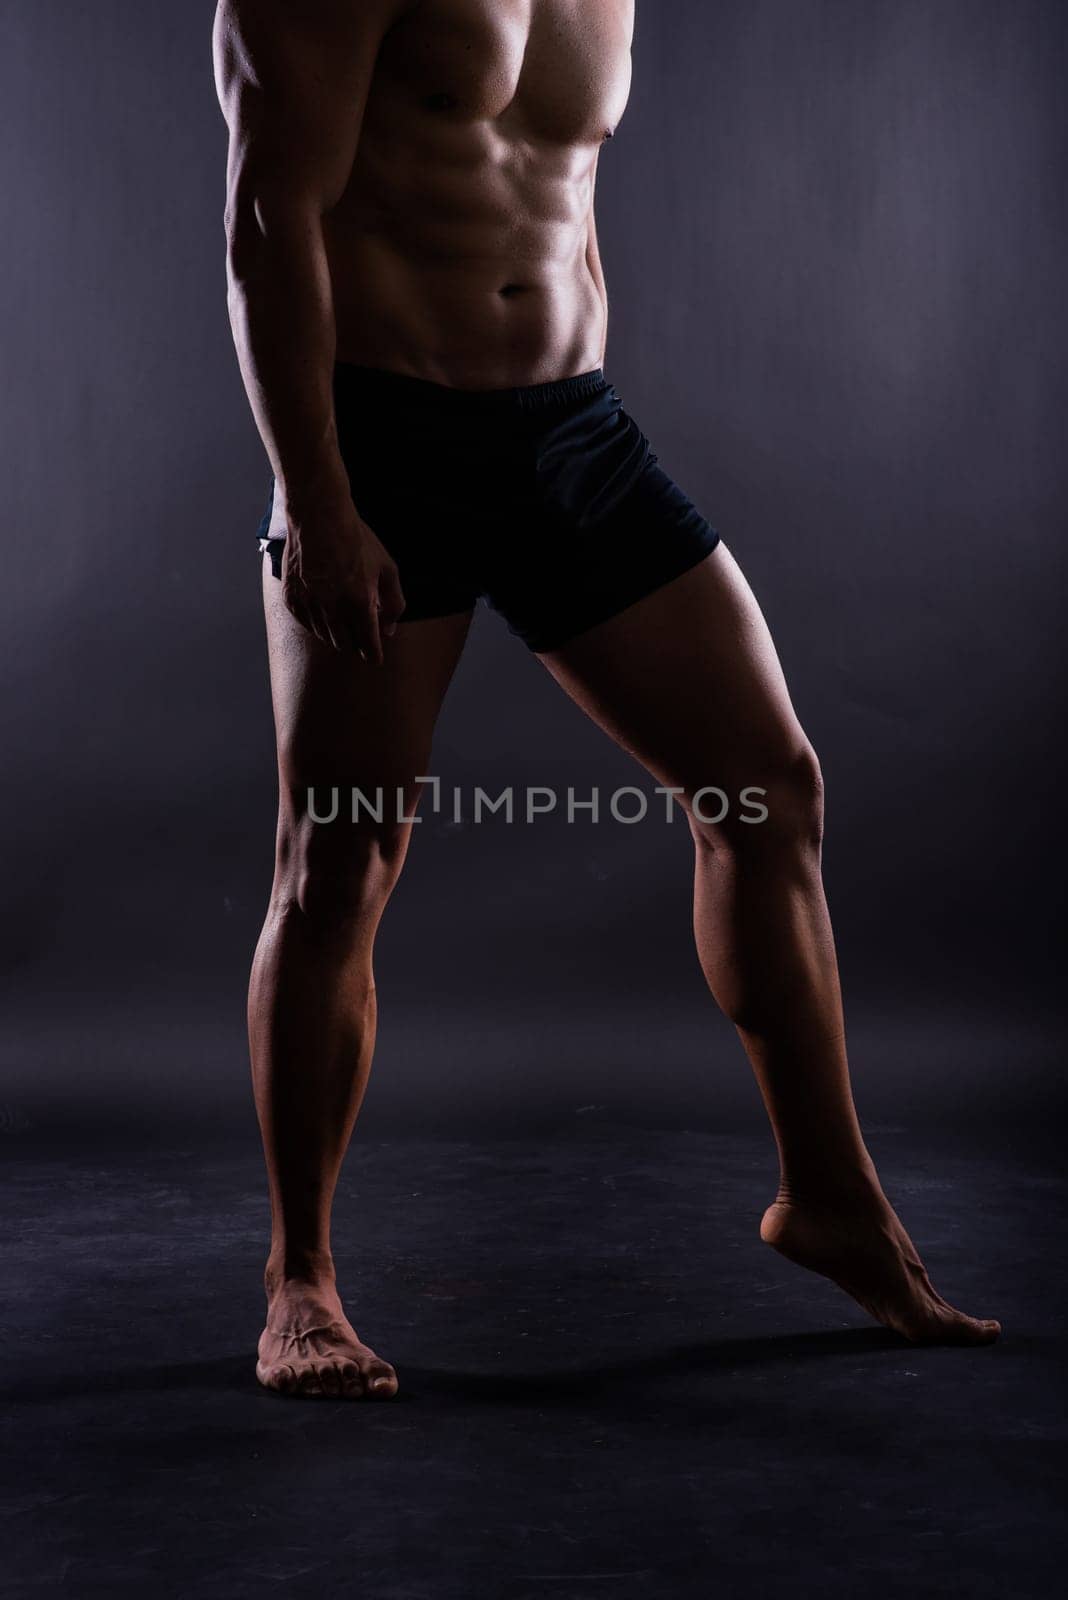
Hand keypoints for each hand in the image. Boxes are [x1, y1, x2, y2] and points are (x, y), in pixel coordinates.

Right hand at [280, 495, 404, 663]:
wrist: (319, 516)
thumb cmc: (357, 540)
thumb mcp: (387, 568)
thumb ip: (393, 603)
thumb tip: (389, 630)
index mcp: (361, 602)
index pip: (368, 646)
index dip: (373, 655)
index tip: (375, 657)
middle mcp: (333, 607)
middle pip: (346, 645)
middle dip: (356, 642)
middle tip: (360, 630)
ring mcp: (310, 603)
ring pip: (325, 637)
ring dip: (337, 633)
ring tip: (342, 615)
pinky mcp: (291, 599)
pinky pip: (306, 624)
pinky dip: (317, 623)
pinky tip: (324, 609)